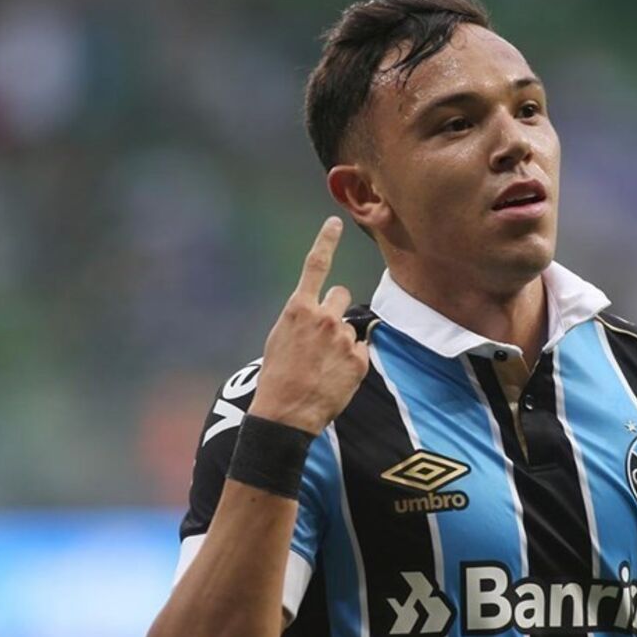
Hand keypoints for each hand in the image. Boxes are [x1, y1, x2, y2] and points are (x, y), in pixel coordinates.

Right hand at [249, 217, 369, 434]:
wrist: (285, 414)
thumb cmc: (277, 377)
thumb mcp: (279, 339)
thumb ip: (301, 319)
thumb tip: (318, 314)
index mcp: (298, 309)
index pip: (316, 266)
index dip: (326, 241)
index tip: (335, 222)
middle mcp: (324, 318)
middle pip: (341, 296)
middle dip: (336, 308)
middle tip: (324, 334)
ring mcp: (344, 338)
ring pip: (349, 327)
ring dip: (341, 340)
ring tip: (324, 365)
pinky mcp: (359, 359)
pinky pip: (359, 350)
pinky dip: (351, 361)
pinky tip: (334, 376)